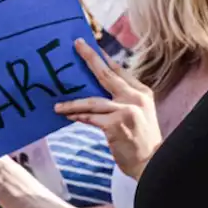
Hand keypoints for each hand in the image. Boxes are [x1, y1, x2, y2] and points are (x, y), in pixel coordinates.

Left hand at [54, 38, 161, 178]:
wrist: (150, 162)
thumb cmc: (138, 138)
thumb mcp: (136, 113)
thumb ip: (120, 99)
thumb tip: (92, 88)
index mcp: (141, 93)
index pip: (118, 71)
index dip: (102, 57)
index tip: (87, 45)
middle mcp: (136, 98)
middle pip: (106, 75)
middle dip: (89, 58)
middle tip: (76, 46)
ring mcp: (127, 110)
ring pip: (92, 100)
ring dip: (72, 103)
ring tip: (57, 106)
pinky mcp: (116, 125)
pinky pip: (90, 117)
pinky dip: (78, 116)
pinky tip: (67, 117)